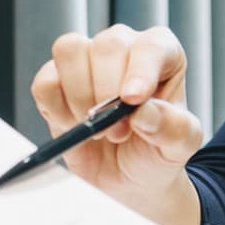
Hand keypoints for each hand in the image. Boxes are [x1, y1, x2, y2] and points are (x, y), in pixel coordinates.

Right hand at [32, 24, 204, 224]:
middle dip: (108, 94)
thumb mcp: (179, 146)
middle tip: (119, 132)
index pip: (151, 45)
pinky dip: (55, 107)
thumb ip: (173, 128)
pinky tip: (73, 126)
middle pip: (107, 46)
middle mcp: (124, 48)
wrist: (128, 179)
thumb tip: (145, 111)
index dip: (140, 70)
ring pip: (70, 51)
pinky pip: (45, 81)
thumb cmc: (157, 152)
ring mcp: (87, 60)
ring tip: (98, 130)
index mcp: (163, 54)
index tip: (131, 100)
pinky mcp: (55, 81)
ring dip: (80, 97)